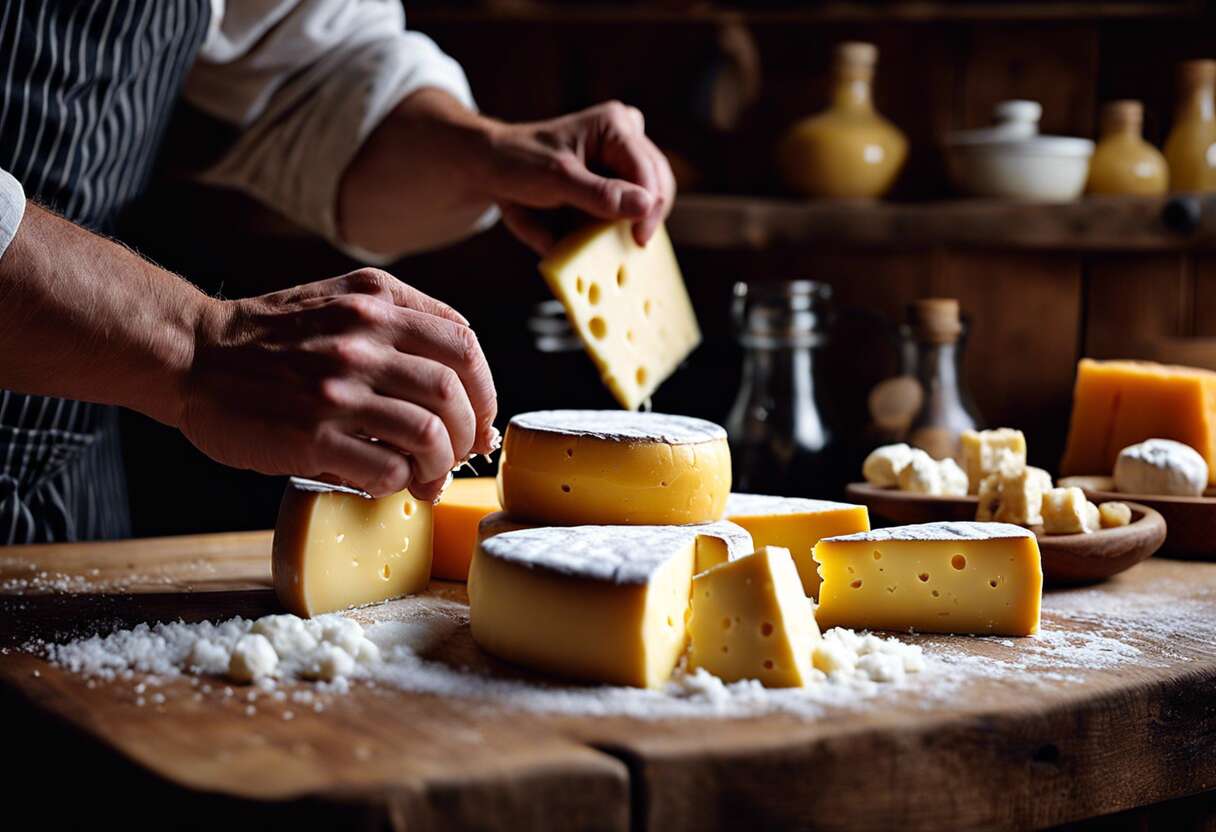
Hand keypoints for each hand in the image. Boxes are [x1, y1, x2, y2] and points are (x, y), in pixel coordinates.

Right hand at [182, 268, 496, 500]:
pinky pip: (387, 467)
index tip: (478, 415)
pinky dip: (399, 481)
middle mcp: (362, 338)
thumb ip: (403, 325)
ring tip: (428, 474)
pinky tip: (386, 480)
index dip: (483, 389)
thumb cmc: (272, 338)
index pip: (463, 345)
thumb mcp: (342, 299)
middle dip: (468, 432)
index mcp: (376, 303)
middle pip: (454, 392)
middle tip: (457, 452)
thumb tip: (466, 395)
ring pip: (430, 433)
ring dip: (440, 463)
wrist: (192, 355)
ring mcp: (337, 387)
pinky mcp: (312, 435)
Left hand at [337, 92, 676, 257]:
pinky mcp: (615, 183)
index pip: (650, 171)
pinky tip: (580, 227)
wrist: (488, 168)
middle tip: (624, 246)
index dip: (649, 208)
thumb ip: (600, 194)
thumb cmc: (517, 164)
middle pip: (658, 185)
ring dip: (622, 224)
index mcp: (615, 126)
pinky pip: (627, 212)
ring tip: (587, 231)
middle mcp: (626, 138)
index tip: (637, 240)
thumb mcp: (556, 180)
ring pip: (647, 201)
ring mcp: (623, 161)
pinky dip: (609, 229)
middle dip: (639, 218)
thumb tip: (645, 206)